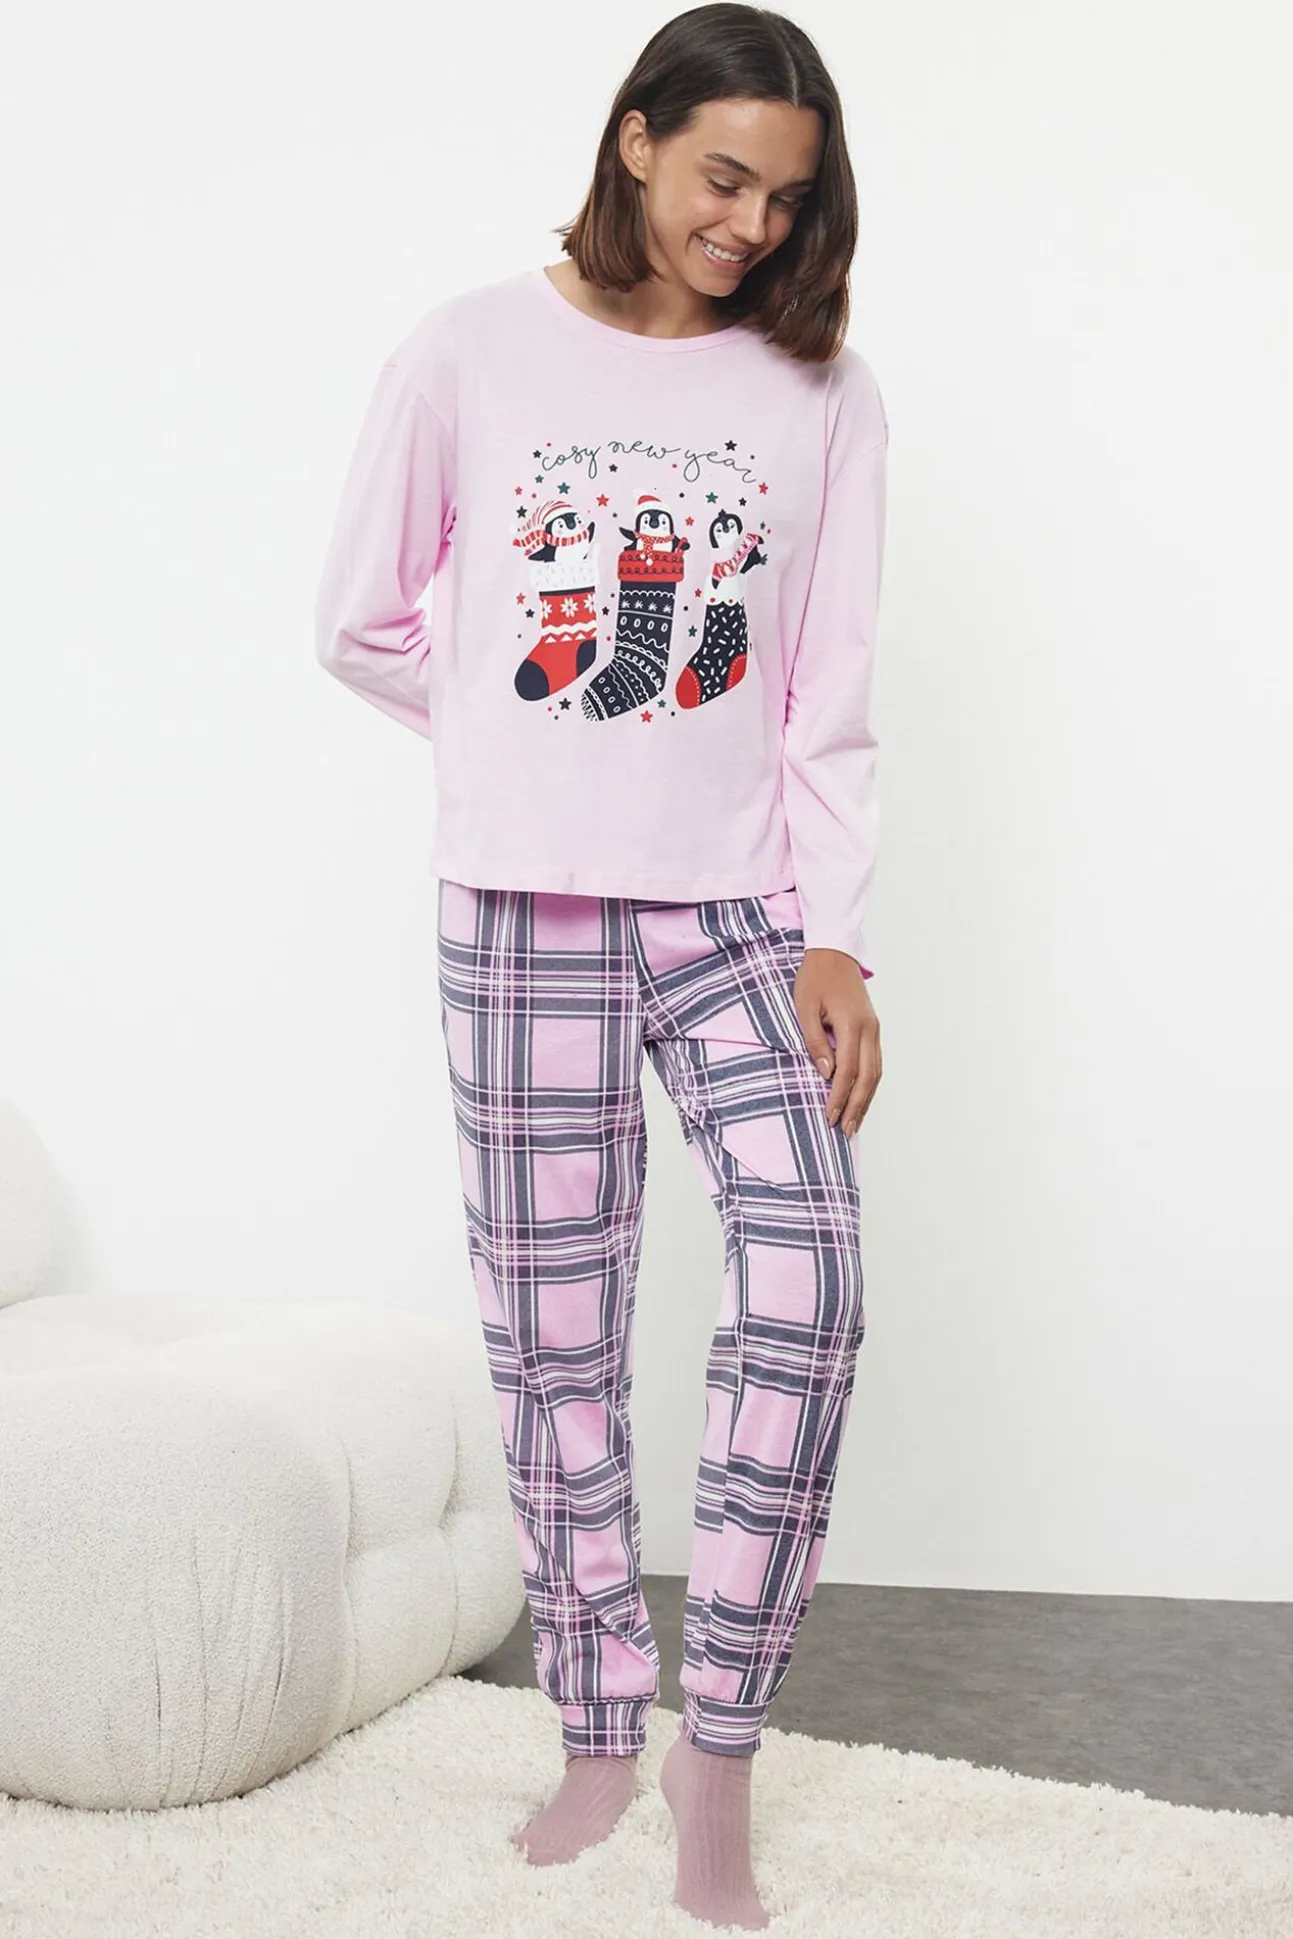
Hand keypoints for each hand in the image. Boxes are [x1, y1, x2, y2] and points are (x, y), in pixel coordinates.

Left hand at [792, 949, 881, 1138]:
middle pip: (868, 1077)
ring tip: (854, 1124)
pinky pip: (875, 1063)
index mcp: (853, 1024)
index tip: (828, 1117)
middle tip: (845, 1131)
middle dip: (856, 1107)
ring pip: (876, 1072)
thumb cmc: (815, 978)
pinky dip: (869, 1085)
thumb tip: (825, 1073)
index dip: (838, 1096)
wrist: (834, 952)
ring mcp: (875, 1029)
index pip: (848, 1070)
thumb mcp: (805, 1007)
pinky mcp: (873, 1029)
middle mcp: (870, 1029)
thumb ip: (814, 1040)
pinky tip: (861, 1099)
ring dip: (866, 1100)